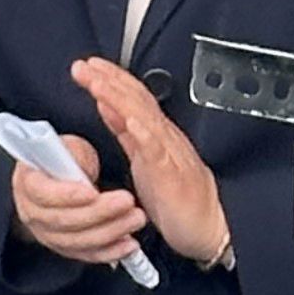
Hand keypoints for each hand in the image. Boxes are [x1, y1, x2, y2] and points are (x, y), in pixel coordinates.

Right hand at [3, 121, 148, 269]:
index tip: (92, 192)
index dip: (67, 195)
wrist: (65, 177)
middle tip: (126, 202)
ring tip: (134, 219)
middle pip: (62, 220)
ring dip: (109, 232)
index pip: (42, 193)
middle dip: (98, 213)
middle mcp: (32, 212)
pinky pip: (86, 254)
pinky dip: (110, 251)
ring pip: (76, 241)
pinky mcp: (66, 247)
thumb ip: (75, 157)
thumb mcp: (70, 147)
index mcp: (28, 182)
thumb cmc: (65, 160)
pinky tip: (128, 244)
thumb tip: (81, 169)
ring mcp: (47, 234)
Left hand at [73, 55, 235, 266]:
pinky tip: (131, 122)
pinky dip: (145, 134)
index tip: (88, 66)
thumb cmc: (176, 198)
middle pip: (136, 101)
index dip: (111, 79)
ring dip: (120, 99)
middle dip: (109, 81)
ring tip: (98, 84)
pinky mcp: (173, 177)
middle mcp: (164, 139)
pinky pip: (158, 152)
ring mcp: (170, 155)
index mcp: (155, 135)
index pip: (133, 98)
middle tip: (84, 66)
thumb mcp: (142, 160)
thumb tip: (107, 106)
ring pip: (144, 119)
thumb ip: (127, 133)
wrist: (209, 228)